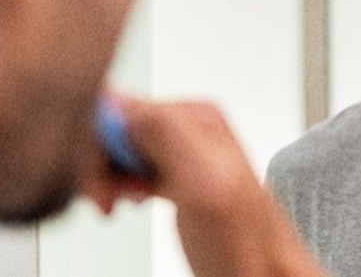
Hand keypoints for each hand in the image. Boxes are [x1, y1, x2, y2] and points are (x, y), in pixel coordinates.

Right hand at [86, 96, 324, 276]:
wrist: (263, 274)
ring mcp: (182, 151)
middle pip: (115, 125)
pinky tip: (127, 201)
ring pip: (117, 147)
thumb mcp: (204, 182)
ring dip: (105, 176)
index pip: (120, 106)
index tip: (99, 181)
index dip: (97, 144)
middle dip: (99, 163)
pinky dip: (117, 184)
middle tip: (107, 200)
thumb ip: (164, 135)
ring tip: (116, 203)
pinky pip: (129, 164)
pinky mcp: (175, 174)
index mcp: (196, 116)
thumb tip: (118, 101)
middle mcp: (190, 126)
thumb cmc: (245, 242)